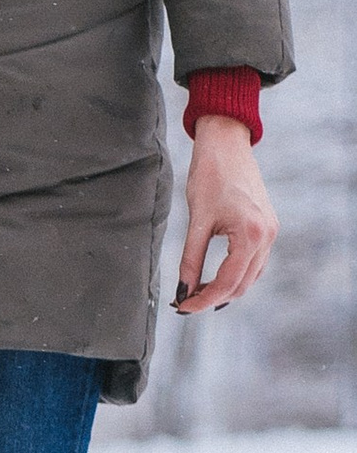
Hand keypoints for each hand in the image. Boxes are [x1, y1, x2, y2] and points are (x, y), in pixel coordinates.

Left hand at [175, 114, 276, 313]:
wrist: (227, 145)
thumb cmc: (209, 176)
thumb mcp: (197, 221)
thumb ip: (190, 259)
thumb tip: (182, 291)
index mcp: (251, 234)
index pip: (228, 282)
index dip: (204, 300)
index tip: (183, 307)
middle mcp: (267, 236)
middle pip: (243, 284)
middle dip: (214, 297)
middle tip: (186, 303)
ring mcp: (271, 232)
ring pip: (251, 276)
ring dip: (227, 288)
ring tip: (197, 292)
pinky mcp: (268, 227)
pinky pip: (256, 261)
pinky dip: (237, 273)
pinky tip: (216, 276)